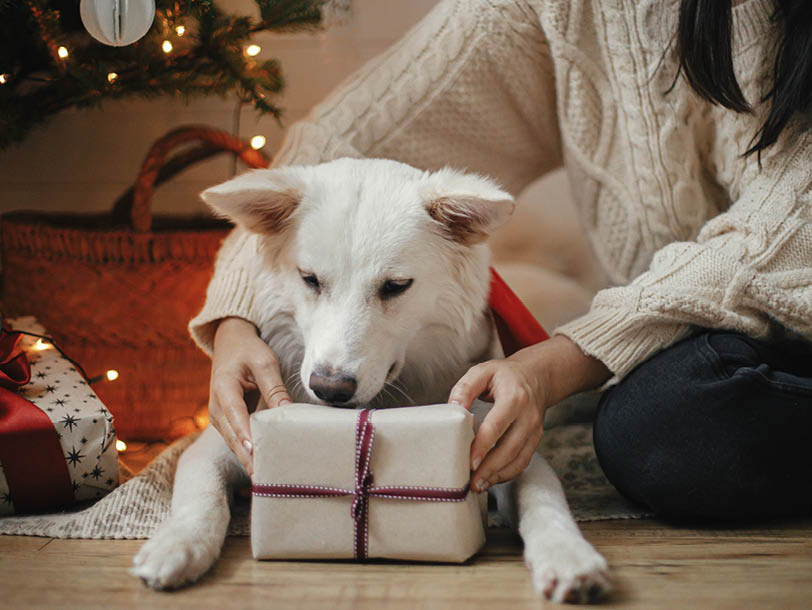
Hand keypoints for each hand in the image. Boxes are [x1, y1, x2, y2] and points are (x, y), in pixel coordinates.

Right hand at [209, 317, 290, 474]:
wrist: (230, 343)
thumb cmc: (248, 351)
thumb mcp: (264, 362)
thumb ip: (275, 388)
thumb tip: (287, 413)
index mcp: (224, 388)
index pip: (236, 416)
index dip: (246, 436)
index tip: (256, 455)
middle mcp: (216, 406)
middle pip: (233, 437)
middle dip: (248, 458)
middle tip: (266, 478)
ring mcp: (219, 416)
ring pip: (234, 443)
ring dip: (248, 459)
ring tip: (267, 477)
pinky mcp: (226, 421)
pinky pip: (237, 440)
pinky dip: (248, 452)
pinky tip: (263, 464)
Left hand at [449, 335, 610, 490]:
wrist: (537, 376)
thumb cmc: (505, 375)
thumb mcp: (483, 371)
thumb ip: (465, 388)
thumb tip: (452, 408)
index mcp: (514, 398)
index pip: (497, 427)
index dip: (483, 447)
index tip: (470, 462)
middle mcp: (528, 417)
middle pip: (509, 449)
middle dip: (489, 468)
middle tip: (471, 482)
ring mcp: (534, 430)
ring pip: (518, 459)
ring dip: (498, 475)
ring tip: (478, 485)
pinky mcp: (535, 440)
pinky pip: (523, 461)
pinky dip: (507, 473)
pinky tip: (492, 478)